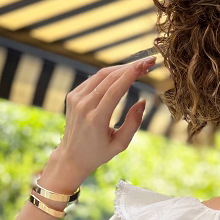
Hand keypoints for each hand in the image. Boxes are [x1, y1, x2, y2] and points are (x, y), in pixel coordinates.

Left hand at [38, 57, 155, 193]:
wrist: (71, 156)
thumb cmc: (99, 153)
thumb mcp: (120, 144)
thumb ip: (133, 123)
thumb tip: (143, 101)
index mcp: (96, 119)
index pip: (116, 89)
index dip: (132, 74)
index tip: (146, 64)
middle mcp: (83, 106)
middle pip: (110, 78)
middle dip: (130, 68)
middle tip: (147, 63)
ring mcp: (75, 99)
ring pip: (101, 75)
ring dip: (120, 69)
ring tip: (137, 67)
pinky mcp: (72, 95)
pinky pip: (93, 80)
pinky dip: (108, 76)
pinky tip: (120, 76)